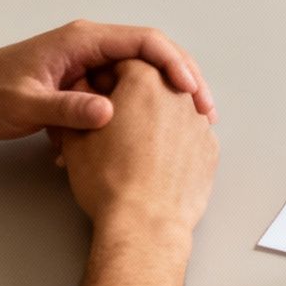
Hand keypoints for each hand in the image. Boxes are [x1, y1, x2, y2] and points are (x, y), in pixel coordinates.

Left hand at [0, 21, 214, 140]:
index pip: (144, 41)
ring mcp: (90, 63)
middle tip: (205, 111)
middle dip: (183, 80)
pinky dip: (141, 108)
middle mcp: (92, 45)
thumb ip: (66, 109)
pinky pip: (124, 90)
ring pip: (142, 74)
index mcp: (83, 40)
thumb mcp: (25, 104)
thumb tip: (109, 113)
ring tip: (191, 125)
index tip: (191, 91)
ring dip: (166, 97)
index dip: (173, 63)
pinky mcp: (85, 82)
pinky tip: (152, 135)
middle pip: (153, 54)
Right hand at [58, 60, 220, 234]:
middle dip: (132, 97)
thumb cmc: (110, 182)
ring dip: (155, 118)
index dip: (103, 78)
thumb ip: (77, 104)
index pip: (123, 62)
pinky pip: (189, 135)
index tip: (94, 96)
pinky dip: (173, 142)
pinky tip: (155, 161)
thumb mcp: (75, 139)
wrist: (145, 223)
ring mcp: (198, 123)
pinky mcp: (210, 149)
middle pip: (153, 82)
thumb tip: (80, 92)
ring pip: (173, 109)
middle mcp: (177, 95)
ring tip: (132, 145)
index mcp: (143, 82)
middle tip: (112, 122)